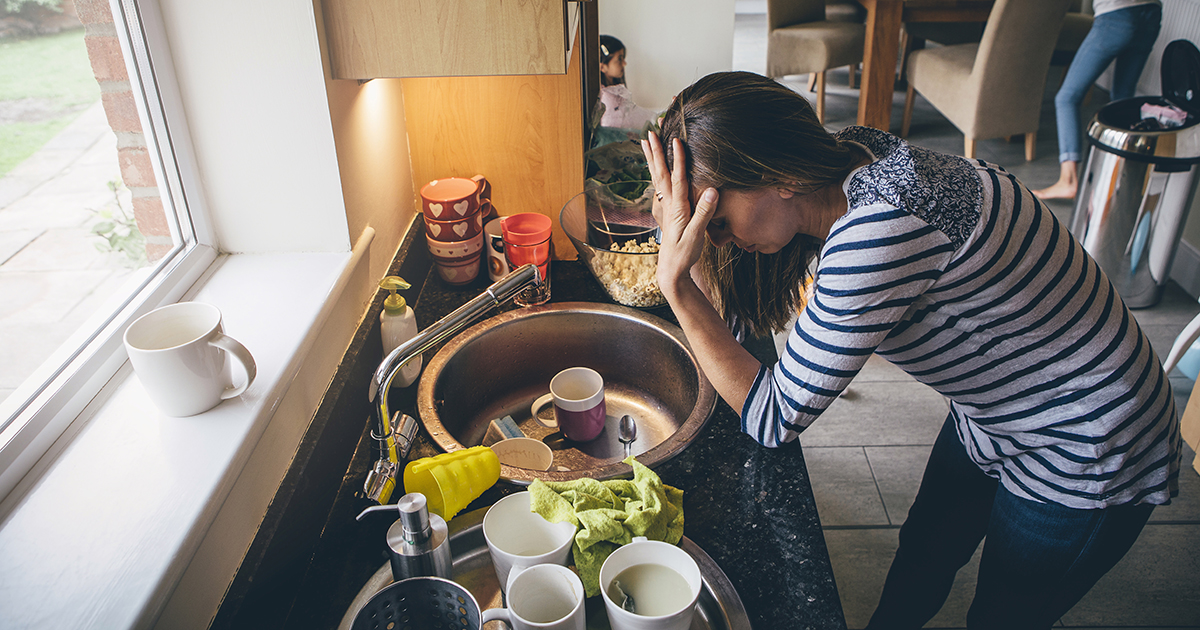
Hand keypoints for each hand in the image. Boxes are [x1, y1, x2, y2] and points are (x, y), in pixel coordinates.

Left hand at [641, 132, 718, 298]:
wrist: (672, 270)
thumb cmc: (685, 254)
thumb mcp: (697, 235)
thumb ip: (704, 212)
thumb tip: (713, 190)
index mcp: (677, 207)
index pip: (677, 178)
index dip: (677, 159)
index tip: (676, 140)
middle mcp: (669, 204)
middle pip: (660, 173)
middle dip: (656, 152)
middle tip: (650, 132)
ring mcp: (666, 207)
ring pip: (657, 177)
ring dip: (652, 159)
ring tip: (646, 142)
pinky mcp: (667, 211)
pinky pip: (659, 186)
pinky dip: (656, 172)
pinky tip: (654, 167)